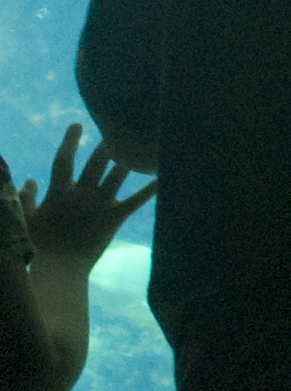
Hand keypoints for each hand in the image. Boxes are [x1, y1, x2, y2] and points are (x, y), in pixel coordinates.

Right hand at [5, 125, 149, 263]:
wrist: (61, 266)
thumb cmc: (41, 243)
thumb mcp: (29, 218)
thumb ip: (27, 197)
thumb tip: (28, 179)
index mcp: (59, 192)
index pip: (64, 160)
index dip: (70, 141)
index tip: (78, 125)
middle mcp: (81, 194)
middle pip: (96, 162)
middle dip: (107, 144)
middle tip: (118, 127)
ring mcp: (99, 205)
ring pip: (117, 175)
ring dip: (128, 160)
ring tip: (140, 143)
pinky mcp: (114, 217)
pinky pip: (135, 200)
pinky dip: (149, 189)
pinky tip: (163, 177)